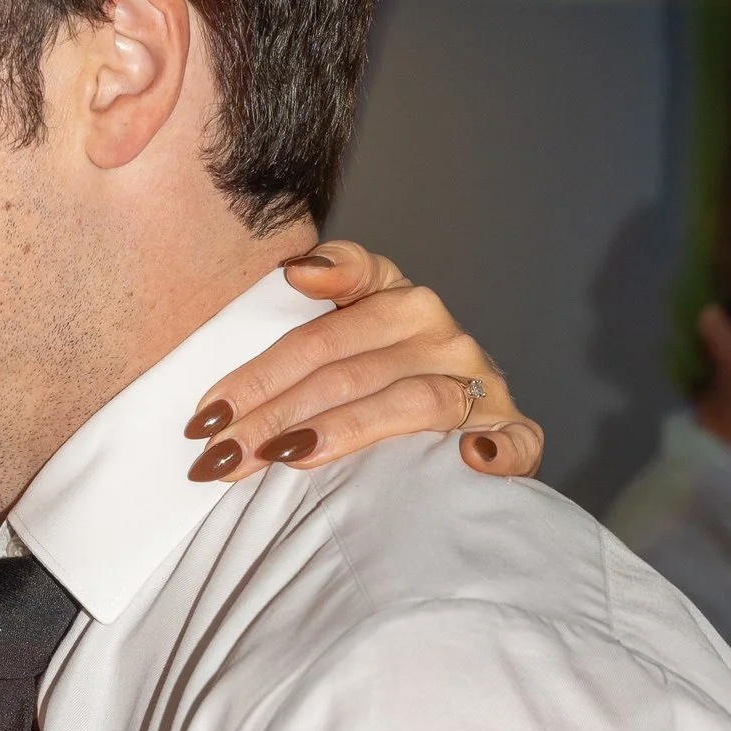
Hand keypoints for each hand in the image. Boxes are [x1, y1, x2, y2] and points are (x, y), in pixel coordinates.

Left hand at [183, 242, 543, 485]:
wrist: (452, 435)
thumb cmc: (377, 386)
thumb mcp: (338, 339)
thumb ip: (317, 304)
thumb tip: (295, 270)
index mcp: (396, 298)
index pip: (336, 305)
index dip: (273, 352)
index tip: (220, 395)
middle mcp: (439, 332)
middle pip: (345, 368)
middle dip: (272, 410)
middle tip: (218, 452)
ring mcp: (478, 382)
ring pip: (405, 401)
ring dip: (339, 432)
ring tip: (282, 457)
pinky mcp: (512, 431)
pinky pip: (512, 439)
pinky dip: (495, 449)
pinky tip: (467, 460)